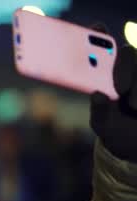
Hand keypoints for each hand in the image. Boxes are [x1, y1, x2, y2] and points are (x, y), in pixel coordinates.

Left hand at [90, 40, 136, 161]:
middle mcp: (128, 69)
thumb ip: (99, 111)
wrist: (134, 143)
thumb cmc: (114, 127)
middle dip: (124, 67)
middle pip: (129, 52)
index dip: (100, 34)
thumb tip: (97, 95)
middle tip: (119, 89)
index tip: (96, 28)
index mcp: (107, 73)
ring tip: (134, 107)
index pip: (104, 47)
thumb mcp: (102, 122)